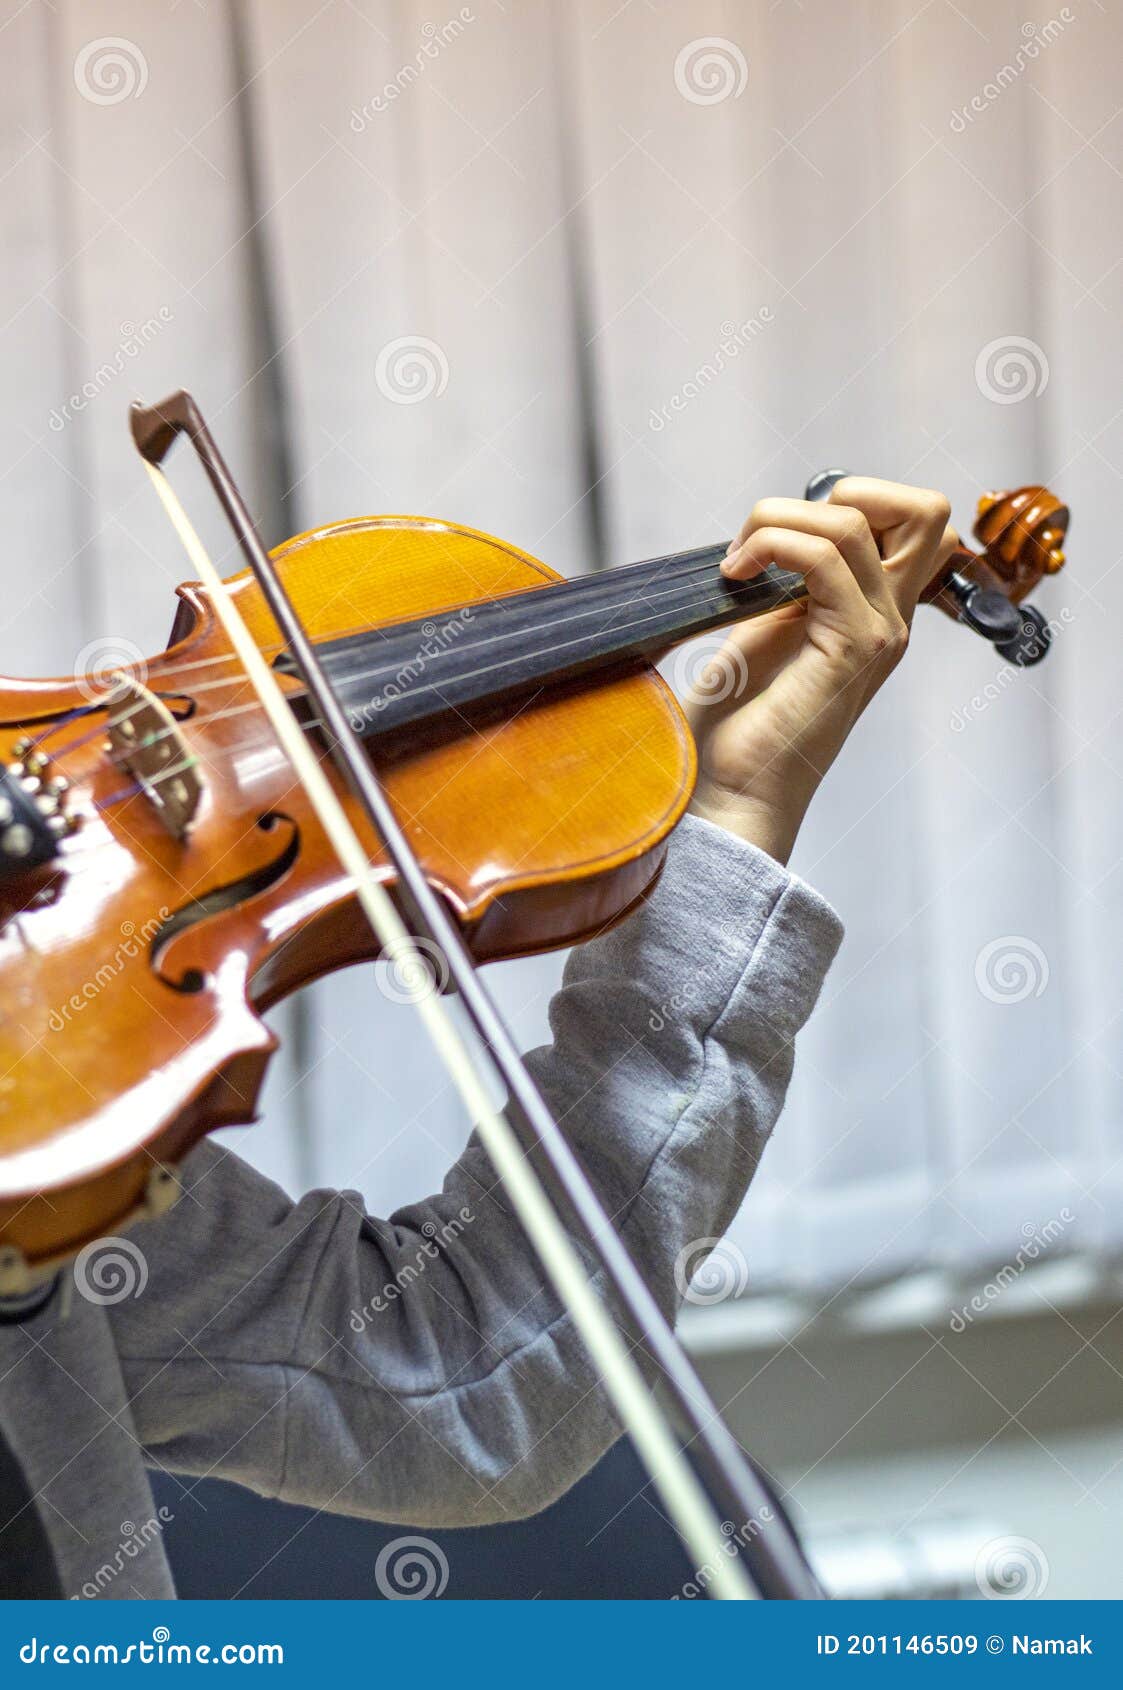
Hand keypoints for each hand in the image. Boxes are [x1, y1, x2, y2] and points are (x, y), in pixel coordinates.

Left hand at [687, 478, 957, 863]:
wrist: (728, 797)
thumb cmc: (732, 730)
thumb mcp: (759, 634)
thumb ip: (784, 584)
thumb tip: (766, 532)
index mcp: (871, 613)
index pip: (910, 522)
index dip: (850, 502)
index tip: (777, 539)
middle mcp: (888, 620)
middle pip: (926, 509)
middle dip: (845, 492)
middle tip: (775, 536)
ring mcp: (878, 633)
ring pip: (856, 519)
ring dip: (778, 518)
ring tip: (736, 562)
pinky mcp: (853, 648)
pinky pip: (825, 555)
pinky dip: (772, 543)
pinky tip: (735, 575)